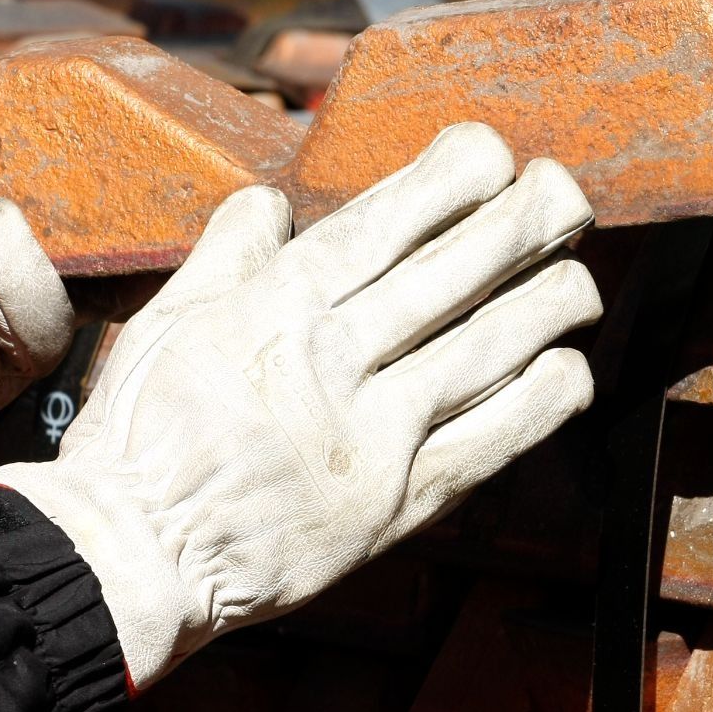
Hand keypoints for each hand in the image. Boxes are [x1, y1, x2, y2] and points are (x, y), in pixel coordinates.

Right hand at [0, 124, 601, 687]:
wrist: (131, 559)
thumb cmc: (140, 438)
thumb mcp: (165, 321)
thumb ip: (227, 253)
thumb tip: (270, 201)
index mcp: (277, 305)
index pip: (388, 220)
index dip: (455, 176)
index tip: (493, 152)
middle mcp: (334, 358)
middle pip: (457, 271)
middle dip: (527, 220)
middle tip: (568, 192)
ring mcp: (375, 433)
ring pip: (492, 345)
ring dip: (553, 301)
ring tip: (581, 280)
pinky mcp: (401, 502)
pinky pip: (497, 438)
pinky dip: (543, 397)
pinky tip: (567, 368)